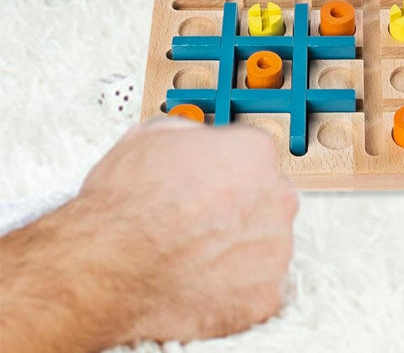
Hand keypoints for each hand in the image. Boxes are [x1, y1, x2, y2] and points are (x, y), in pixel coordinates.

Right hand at [0, 120, 297, 350]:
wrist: (105, 265)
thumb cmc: (125, 206)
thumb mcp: (154, 136)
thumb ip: (193, 133)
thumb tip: (194, 137)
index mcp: (254, 153)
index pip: (256, 155)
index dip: (229, 169)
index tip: (215, 181)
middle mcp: (275, 196)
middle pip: (266, 197)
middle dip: (239, 208)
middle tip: (202, 220)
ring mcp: (274, 247)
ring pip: (264, 243)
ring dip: (238, 247)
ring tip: (196, 253)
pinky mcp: (265, 293)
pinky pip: (257, 286)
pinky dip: (234, 287)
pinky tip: (203, 279)